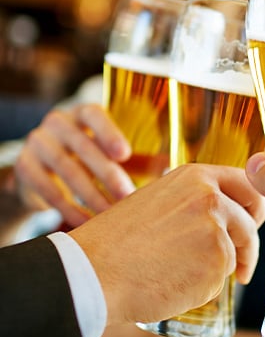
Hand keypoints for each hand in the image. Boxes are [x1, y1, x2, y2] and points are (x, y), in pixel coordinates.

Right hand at [14, 104, 134, 226]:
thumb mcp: (107, 150)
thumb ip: (136, 157)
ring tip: (111, 216)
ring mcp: (37, 143)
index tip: (125, 154)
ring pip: (66, 171)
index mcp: (81, 113)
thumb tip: (169, 165)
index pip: (94, 115)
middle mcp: (57, 123)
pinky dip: (68, 209)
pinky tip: (86, 223)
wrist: (41, 167)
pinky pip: (48, 190)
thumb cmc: (87, 156)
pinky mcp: (24, 167)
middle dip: (108, 175)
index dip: (109, 133)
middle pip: (83, 147)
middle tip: (128, 197)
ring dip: (91, 196)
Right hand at [69, 163, 264, 325]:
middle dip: (250, 241)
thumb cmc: (122, 239)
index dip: (255, 205)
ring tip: (186, 272)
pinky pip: (223, 276)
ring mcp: (215, 228)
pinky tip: (176, 282)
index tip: (253, 220)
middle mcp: (211, 197)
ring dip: (223, 266)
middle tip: (242, 258)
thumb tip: (229, 208)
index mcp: (196, 176)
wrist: (95, 270)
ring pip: (237, 250)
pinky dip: (206, 284)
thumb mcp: (161, 198)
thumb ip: (196, 197)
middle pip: (252, 219)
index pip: (248, 184)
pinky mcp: (216, 261)